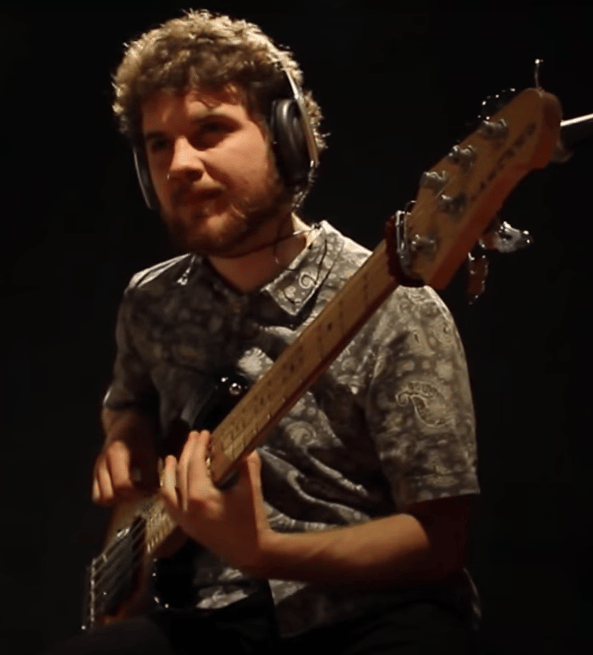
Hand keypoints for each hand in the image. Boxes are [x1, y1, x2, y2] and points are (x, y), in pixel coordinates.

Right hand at [92, 410, 158, 503]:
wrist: (126, 422)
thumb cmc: (141, 435)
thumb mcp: (150, 450)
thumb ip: (152, 473)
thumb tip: (154, 492)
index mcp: (116, 454)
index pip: (123, 486)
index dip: (139, 492)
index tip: (151, 489)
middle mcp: (102, 464)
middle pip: (109, 496)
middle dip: (128, 498)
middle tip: (143, 492)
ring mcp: (97, 469)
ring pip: (101, 498)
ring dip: (117, 500)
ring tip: (134, 492)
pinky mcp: (96, 474)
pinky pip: (98, 495)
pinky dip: (110, 497)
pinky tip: (125, 490)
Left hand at [160, 430, 270, 570]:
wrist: (251, 552)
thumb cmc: (252, 520)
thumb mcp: (251, 488)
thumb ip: (247, 464)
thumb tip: (245, 446)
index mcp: (200, 497)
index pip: (193, 464)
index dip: (198, 446)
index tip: (204, 433)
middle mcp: (186, 508)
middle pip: (180, 473)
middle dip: (186, 452)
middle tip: (194, 437)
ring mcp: (183, 519)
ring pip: (168, 491)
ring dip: (169, 472)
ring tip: (170, 458)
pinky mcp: (186, 527)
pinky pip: (170, 506)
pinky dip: (168, 491)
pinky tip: (172, 483)